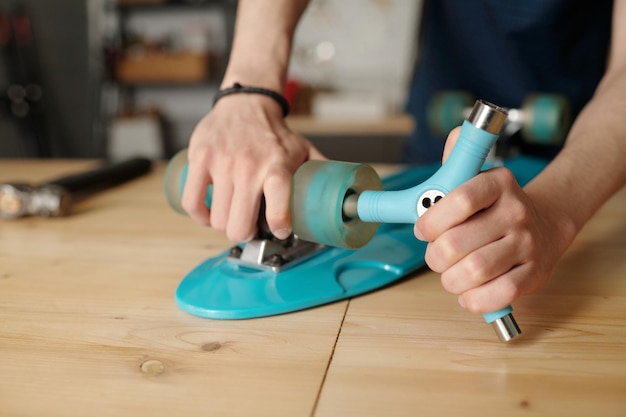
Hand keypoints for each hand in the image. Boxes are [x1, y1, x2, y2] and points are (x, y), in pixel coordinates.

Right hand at [181, 94, 324, 241]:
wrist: (246, 103)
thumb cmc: (274, 134)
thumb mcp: (303, 150)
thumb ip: (321, 173)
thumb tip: (344, 196)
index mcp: (277, 167)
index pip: (277, 210)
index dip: (278, 228)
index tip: (279, 231)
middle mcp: (248, 167)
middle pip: (239, 226)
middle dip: (245, 233)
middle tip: (249, 227)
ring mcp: (221, 163)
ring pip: (217, 220)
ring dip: (225, 225)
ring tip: (232, 217)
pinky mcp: (199, 158)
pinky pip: (191, 202)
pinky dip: (200, 216)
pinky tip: (209, 214)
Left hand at [414, 127, 573, 313]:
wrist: (547, 223)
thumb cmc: (495, 205)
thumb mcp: (477, 175)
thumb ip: (458, 156)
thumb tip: (456, 133)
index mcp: (497, 183)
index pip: (459, 199)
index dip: (430, 221)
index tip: (422, 229)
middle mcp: (515, 212)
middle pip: (456, 244)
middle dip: (434, 256)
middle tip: (436, 255)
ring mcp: (527, 244)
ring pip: (473, 272)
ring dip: (449, 279)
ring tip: (450, 274)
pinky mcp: (534, 274)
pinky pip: (498, 294)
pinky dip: (473, 299)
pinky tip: (468, 291)